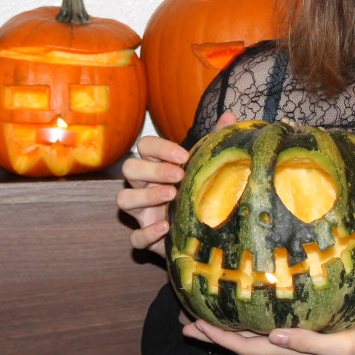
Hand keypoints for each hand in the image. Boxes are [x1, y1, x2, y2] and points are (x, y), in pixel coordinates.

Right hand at [117, 112, 236, 253]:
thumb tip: (230, 116)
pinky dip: (147, 232)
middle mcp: (144, 186)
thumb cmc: (203, 193)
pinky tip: (165, 227)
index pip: (145, 146)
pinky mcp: (147, 238)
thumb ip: (218, 141)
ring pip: (124, 199)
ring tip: (172, 195)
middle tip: (179, 175)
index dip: (160, 148)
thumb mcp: (210, 167)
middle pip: (130, 168)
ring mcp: (142, 212)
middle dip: (152, 170)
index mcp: (157, 165)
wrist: (207, 232)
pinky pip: (135, 237)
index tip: (184, 156)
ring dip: (145, 196)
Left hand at [182, 320, 354, 354]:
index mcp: (293, 354)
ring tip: (206, 318)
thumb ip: (308, 342)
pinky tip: (249, 314)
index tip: (194, 325)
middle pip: (243, 345)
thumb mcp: (341, 344)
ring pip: (254, 340)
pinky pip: (269, 333)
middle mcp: (289, 352)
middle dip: (214, 334)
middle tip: (187, 320)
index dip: (218, 338)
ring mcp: (297, 347)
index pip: (246, 348)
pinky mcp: (307, 338)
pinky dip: (250, 325)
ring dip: (228, 331)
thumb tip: (273, 336)